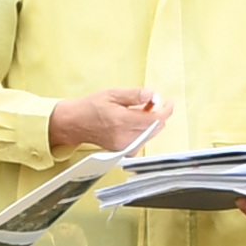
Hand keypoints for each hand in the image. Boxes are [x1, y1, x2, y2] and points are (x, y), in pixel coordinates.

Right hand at [46, 87, 166, 154]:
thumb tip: (153, 95)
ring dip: (150, 123)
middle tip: (149, 103)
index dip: (166, 110)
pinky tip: (134, 123)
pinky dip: (143, 131)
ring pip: (150, 135)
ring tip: (138, 111)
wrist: (76, 123)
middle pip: (155, 128)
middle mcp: (124, 137)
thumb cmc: (91, 107)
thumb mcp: (113, 93)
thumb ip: (135, 95)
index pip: (154, 120)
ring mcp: (124, 147)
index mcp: (122, 121)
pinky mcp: (123, 151)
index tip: (169, 103)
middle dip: (157, 115)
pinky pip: (142, 141)